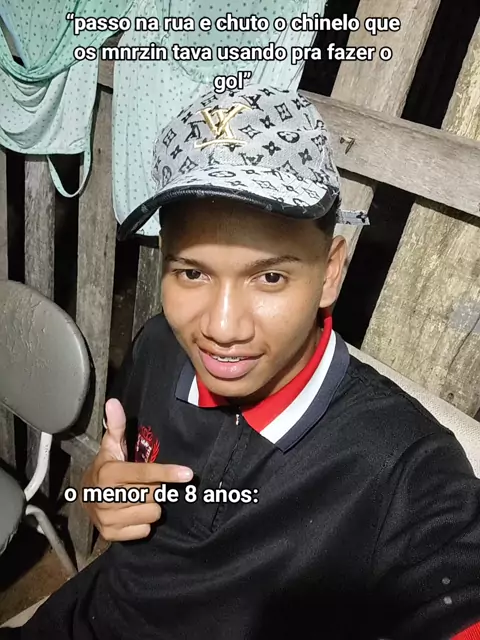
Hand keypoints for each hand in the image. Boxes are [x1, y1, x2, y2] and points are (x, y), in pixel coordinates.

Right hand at [80, 398, 192, 541]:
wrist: (83, 498)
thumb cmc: (105, 468)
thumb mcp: (110, 446)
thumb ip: (117, 425)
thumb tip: (113, 402)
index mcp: (109, 474)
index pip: (144, 473)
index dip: (167, 473)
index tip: (188, 474)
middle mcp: (107, 497)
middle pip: (153, 493)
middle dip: (155, 487)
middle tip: (145, 483)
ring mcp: (108, 519)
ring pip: (152, 513)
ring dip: (150, 505)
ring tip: (138, 497)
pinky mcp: (111, 535)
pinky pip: (144, 530)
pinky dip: (143, 522)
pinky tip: (133, 513)